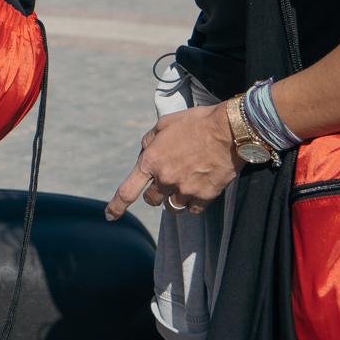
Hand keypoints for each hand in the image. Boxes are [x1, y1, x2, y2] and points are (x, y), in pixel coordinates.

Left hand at [106, 102, 238, 220]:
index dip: (117, 206)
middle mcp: (165, 178)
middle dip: (156, 193)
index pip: (127, 191)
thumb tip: (145, 152)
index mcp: (151, 160)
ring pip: (173, 207)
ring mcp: (185, 189)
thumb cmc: (197, 122)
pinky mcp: (205, 196)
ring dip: (176, 198)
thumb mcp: (165, 124)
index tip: (110, 216)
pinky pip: (194, 209)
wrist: (230, 130)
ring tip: (189, 180)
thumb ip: (150, 141)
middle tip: (169, 180)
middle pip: (152, 200)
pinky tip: (201, 188)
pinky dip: (195, 203)